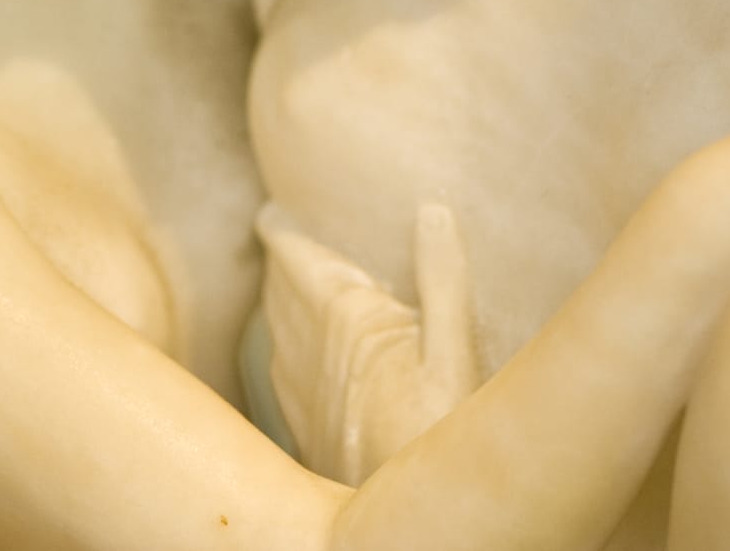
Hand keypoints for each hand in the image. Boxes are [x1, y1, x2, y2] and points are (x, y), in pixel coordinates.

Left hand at [258, 203, 478, 484]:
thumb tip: (432, 212)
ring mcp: (302, 396)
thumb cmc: (439, 432)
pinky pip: (281, 376)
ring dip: (278, 304)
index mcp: (342, 320)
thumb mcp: (457, 350)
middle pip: (277, 292)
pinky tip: (298, 358)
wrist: (404, 518)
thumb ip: (444, 279)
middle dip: (278, 262)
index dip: (279, 231)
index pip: (293, 260)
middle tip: (283, 238)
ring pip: (275, 334)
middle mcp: (309, 352)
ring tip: (288, 285)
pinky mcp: (308, 431)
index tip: (273, 211)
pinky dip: (284, 349)